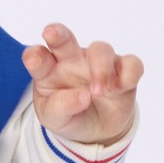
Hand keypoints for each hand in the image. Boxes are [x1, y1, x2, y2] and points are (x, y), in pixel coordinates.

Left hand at [23, 24, 141, 145]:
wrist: (96, 129)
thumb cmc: (68, 116)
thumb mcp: (54, 119)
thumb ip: (60, 107)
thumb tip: (83, 97)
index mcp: (49, 70)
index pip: (39, 58)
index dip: (35, 56)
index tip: (32, 59)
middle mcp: (72, 60)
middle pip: (65, 40)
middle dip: (59, 35)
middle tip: (51, 33)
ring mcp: (98, 62)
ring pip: (101, 50)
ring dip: (100, 69)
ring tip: (96, 92)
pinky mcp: (123, 71)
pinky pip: (131, 64)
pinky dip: (128, 74)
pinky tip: (120, 88)